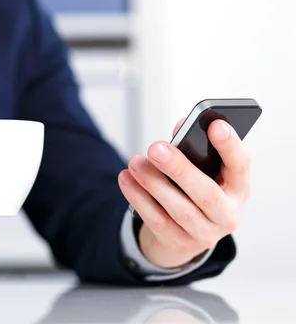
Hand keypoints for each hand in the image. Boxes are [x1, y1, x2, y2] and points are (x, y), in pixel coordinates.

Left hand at [118, 119, 249, 268]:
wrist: (184, 233)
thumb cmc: (194, 190)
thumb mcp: (202, 171)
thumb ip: (193, 147)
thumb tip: (182, 126)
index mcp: (238, 188)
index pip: (240, 165)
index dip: (230, 146)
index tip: (215, 124)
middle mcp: (227, 214)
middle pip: (206, 193)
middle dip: (179, 168)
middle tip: (156, 148)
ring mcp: (204, 233)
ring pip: (179, 209)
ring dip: (153, 183)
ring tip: (135, 162)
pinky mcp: (179, 243)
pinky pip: (156, 220)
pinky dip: (138, 198)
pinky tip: (126, 179)